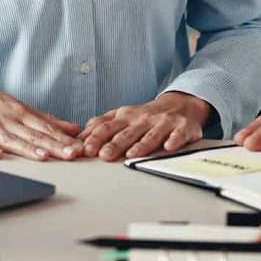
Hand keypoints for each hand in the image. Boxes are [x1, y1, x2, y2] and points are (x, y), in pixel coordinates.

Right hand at [0, 82, 83, 161]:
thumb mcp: (21, 109)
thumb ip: (47, 120)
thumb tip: (73, 128)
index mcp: (20, 114)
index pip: (45, 128)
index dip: (62, 139)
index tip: (79, 148)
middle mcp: (6, 120)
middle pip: (32, 135)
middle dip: (53, 145)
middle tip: (71, 154)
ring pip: (9, 139)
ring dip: (26, 148)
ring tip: (43, 156)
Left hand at [80, 91, 210, 160]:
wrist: (180, 104)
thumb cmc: (147, 115)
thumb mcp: (123, 116)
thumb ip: (102, 124)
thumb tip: (79, 137)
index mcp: (126, 117)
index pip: (108, 127)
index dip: (96, 138)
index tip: (85, 150)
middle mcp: (143, 119)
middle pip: (127, 133)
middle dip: (115, 144)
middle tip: (104, 155)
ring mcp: (163, 123)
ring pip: (151, 135)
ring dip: (141, 145)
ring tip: (131, 155)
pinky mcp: (181, 128)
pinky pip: (178, 135)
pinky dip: (174, 140)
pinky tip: (169, 146)